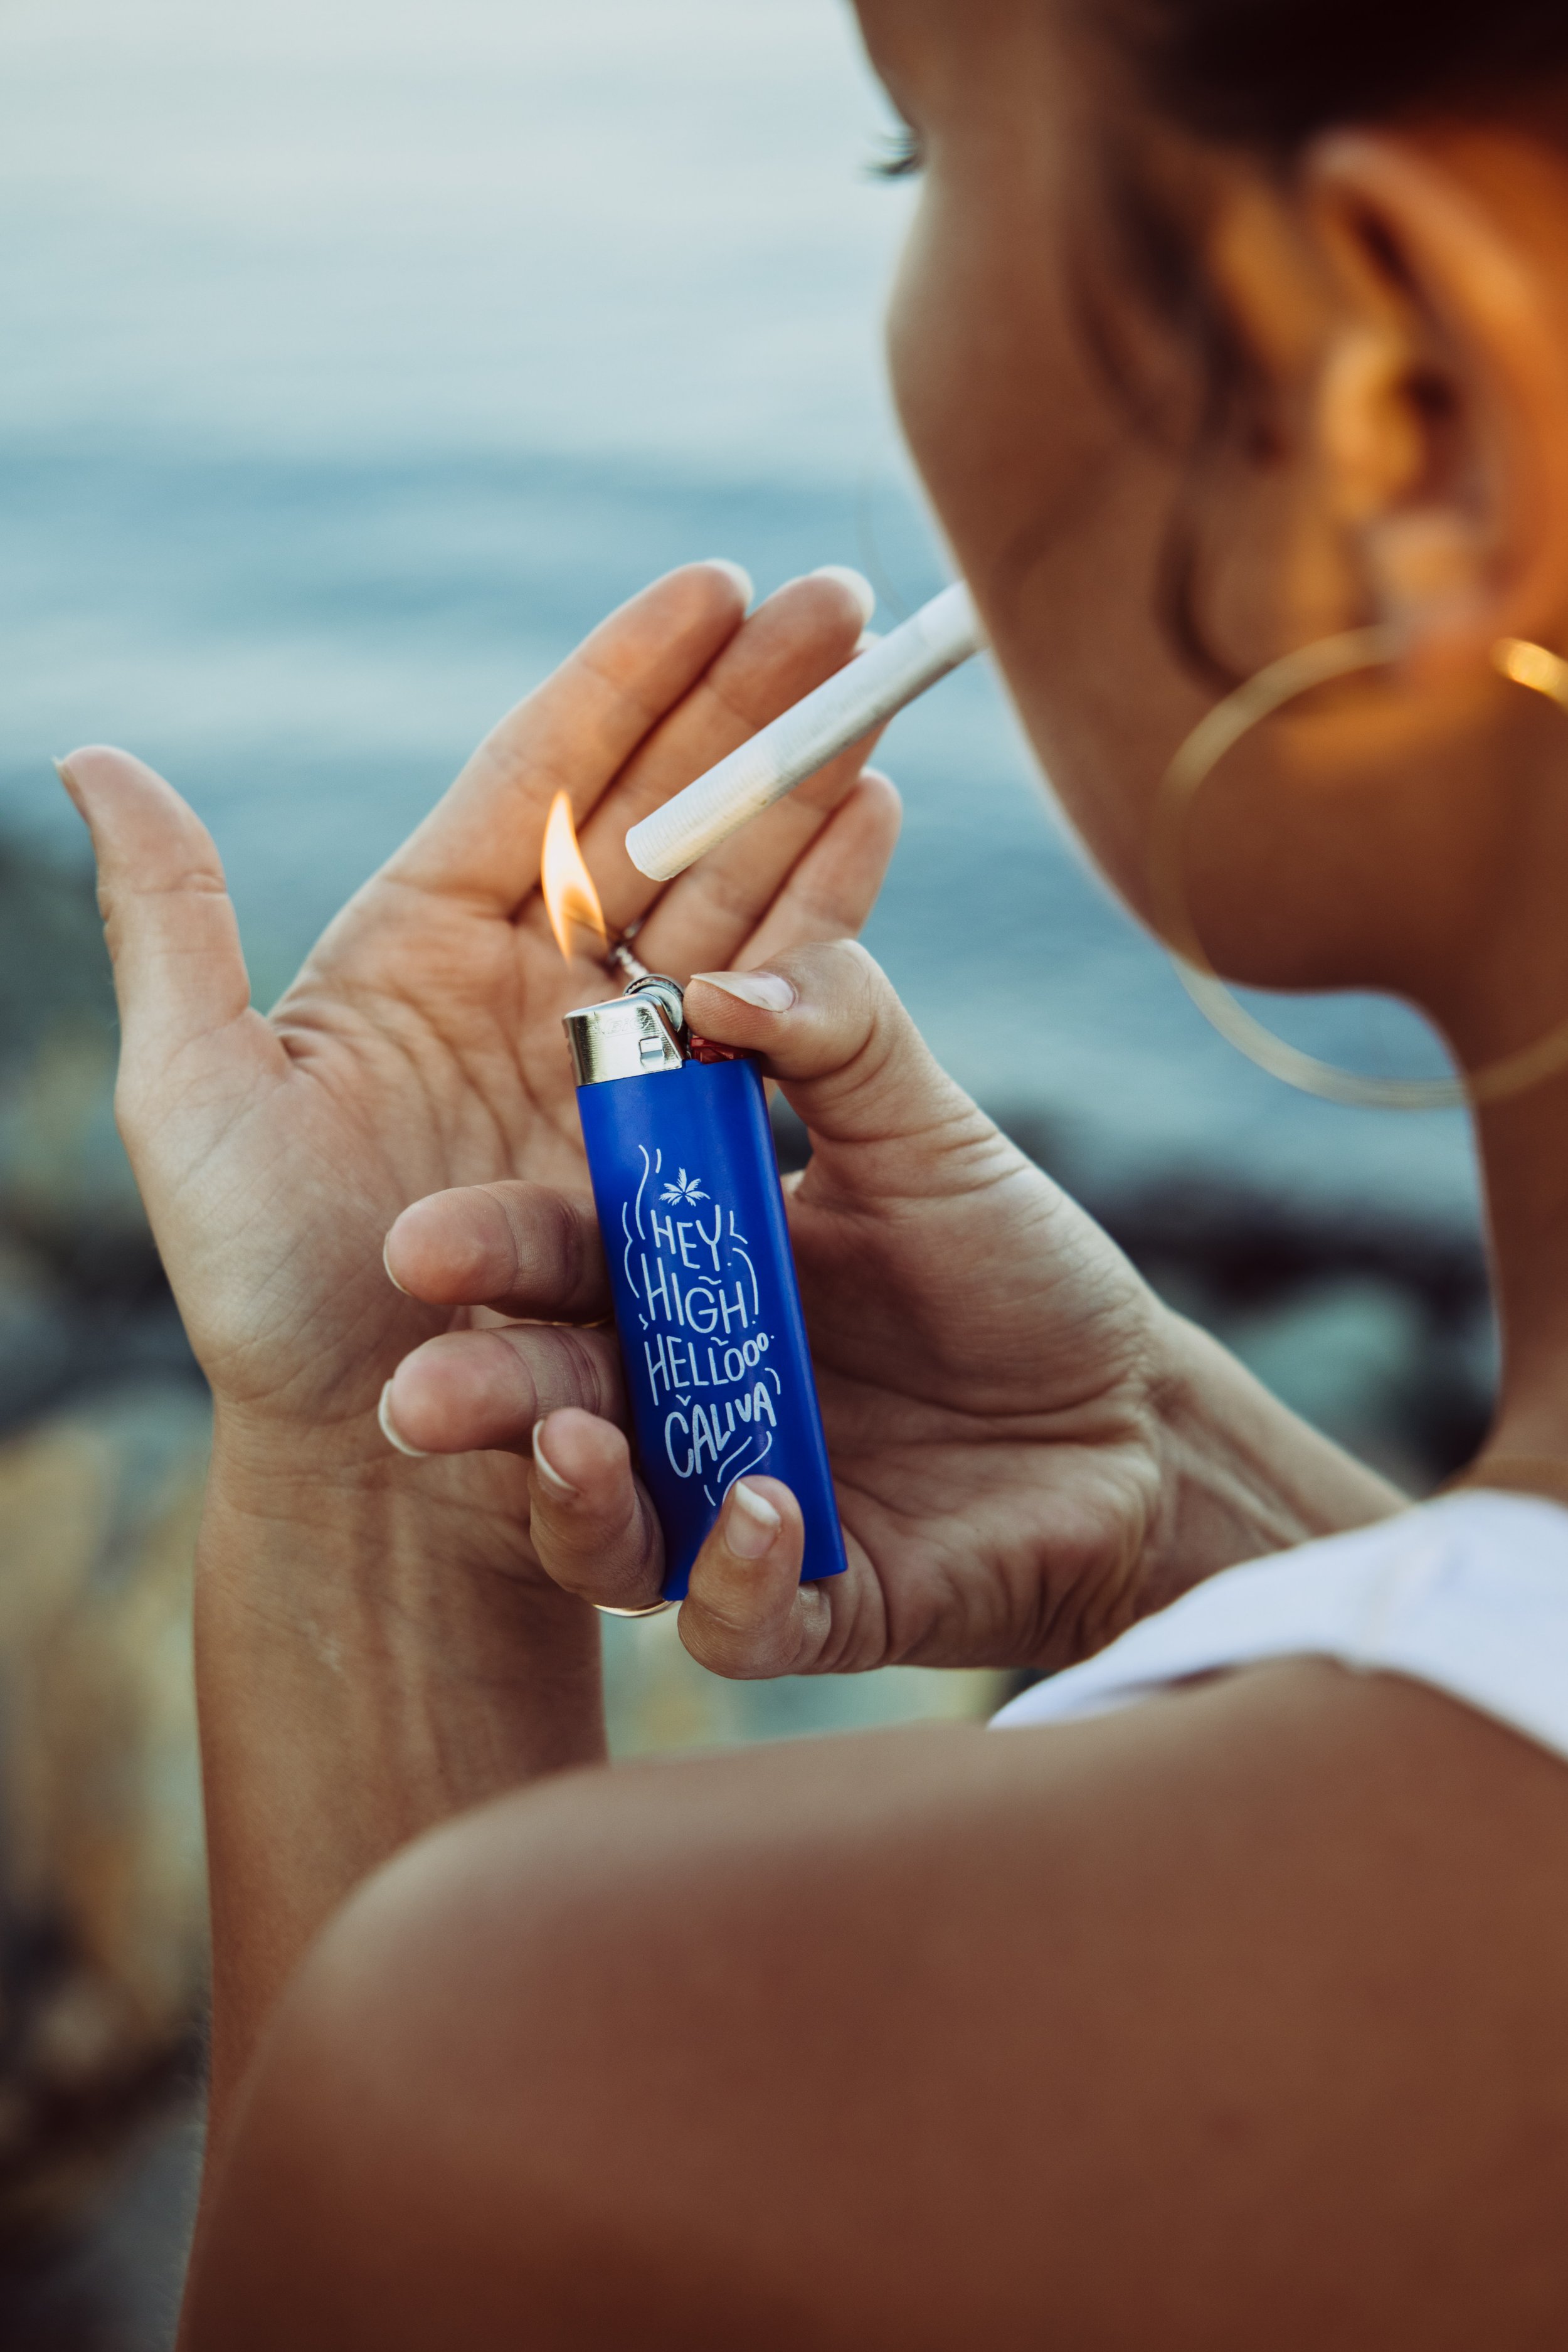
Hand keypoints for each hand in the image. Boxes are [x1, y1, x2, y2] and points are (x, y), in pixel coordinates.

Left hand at [61, 566, 897, 1561]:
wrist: (371, 1452)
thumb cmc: (260, 1289)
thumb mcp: (190, 1099)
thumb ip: (170, 927)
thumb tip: (95, 755)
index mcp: (419, 943)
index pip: (537, 774)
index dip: (625, 676)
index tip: (709, 583)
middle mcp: (530, 984)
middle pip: (657, 809)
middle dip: (749, 704)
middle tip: (839, 598)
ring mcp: (616, 1060)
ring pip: (728, 888)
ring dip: (807, 783)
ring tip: (882, 681)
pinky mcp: (682, 1140)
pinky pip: (765, 1006)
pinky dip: (827, 913)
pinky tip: (880, 821)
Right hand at [381, 943, 1401, 1678]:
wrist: (1133, 1414)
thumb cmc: (1008, 1263)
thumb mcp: (928, 1136)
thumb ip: (837, 1038)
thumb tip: (720, 980)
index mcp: (675, 1278)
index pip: (556, 1262)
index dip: (488, 1253)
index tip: (422, 1244)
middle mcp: (675, 1402)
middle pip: (545, 1405)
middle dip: (481, 1396)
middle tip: (423, 1396)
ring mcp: (728, 1512)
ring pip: (604, 1536)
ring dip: (572, 1504)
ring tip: (579, 1451)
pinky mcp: (811, 1608)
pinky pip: (734, 1621)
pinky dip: (731, 1580)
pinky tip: (762, 1517)